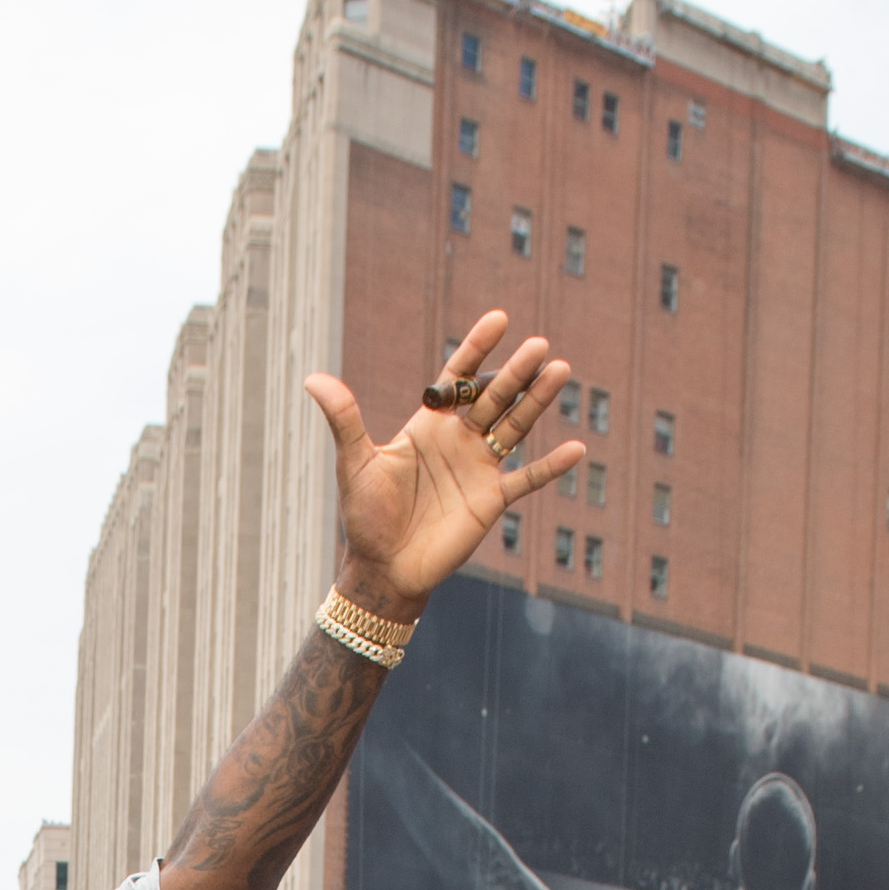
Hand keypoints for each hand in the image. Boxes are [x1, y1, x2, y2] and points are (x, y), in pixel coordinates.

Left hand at [300, 308, 588, 613]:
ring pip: (514, 427)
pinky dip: (550, 467)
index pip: (458, 377)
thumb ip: (344, 419)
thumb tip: (312, 379)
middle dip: (515, 371)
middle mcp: (458, 440)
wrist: (383, 569)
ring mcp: (478, 469)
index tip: (499, 319)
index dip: (477, 348)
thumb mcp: (354, 462)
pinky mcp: (491, 501)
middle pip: (493, 397)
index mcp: (428, 425)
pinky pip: (527, 480)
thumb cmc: (365, 516)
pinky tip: (576, 448)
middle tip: (539, 344)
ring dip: (537, 402)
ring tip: (560, 370)